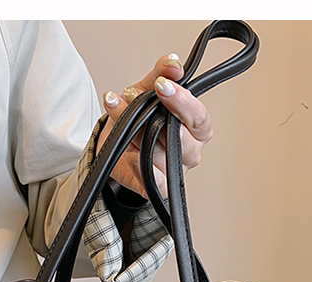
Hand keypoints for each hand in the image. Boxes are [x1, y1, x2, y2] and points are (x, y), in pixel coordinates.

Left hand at [99, 53, 212, 199]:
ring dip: (135, 134)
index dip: (182, 101)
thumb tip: (173, 63)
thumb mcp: (145, 91)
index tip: (161, 85)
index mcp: (196, 127)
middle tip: (131, 96)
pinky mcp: (158, 188)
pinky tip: (128, 153)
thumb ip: (160, 74)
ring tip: (116, 115)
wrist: (113, 148)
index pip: (198, 116)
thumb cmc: (136, 120)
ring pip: (160, 155)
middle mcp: (190, 151)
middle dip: (152, 117)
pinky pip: (155, 183)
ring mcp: (175, 171)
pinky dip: (140, 167)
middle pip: (181, 138)